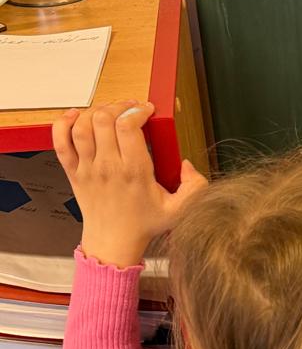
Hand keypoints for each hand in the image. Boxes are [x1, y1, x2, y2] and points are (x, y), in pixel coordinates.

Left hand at [52, 102, 208, 268]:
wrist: (113, 242)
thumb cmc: (142, 224)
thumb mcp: (179, 210)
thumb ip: (195, 187)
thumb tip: (188, 165)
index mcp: (134, 172)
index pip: (128, 127)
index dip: (138, 111)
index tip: (146, 111)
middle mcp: (108, 167)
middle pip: (104, 120)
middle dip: (118, 106)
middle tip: (129, 109)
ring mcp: (87, 168)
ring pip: (82, 126)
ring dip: (95, 112)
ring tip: (109, 112)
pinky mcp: (74, 172)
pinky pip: (60, 141)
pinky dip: (63, 124)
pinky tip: (75, 116)